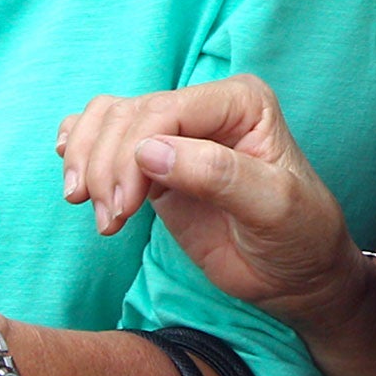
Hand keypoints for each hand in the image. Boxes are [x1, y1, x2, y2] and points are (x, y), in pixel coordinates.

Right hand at [58, 76, 367, 335]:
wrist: (296, 274)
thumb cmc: (299, 235)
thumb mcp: (272, 206)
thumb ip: (216, 174)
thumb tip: (148, 151)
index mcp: (241, 101)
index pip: (166, 109)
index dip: (131, 152)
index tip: (123, 207)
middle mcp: (206, 106)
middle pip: (128, 115)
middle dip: (106, 166)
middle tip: (109, 222)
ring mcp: (177, 132)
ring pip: (107, 120)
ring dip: (87, 163)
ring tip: (100, 215)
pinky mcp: (154, 161)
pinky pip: (103, 136)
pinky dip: (79, 152)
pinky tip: (76, 181)